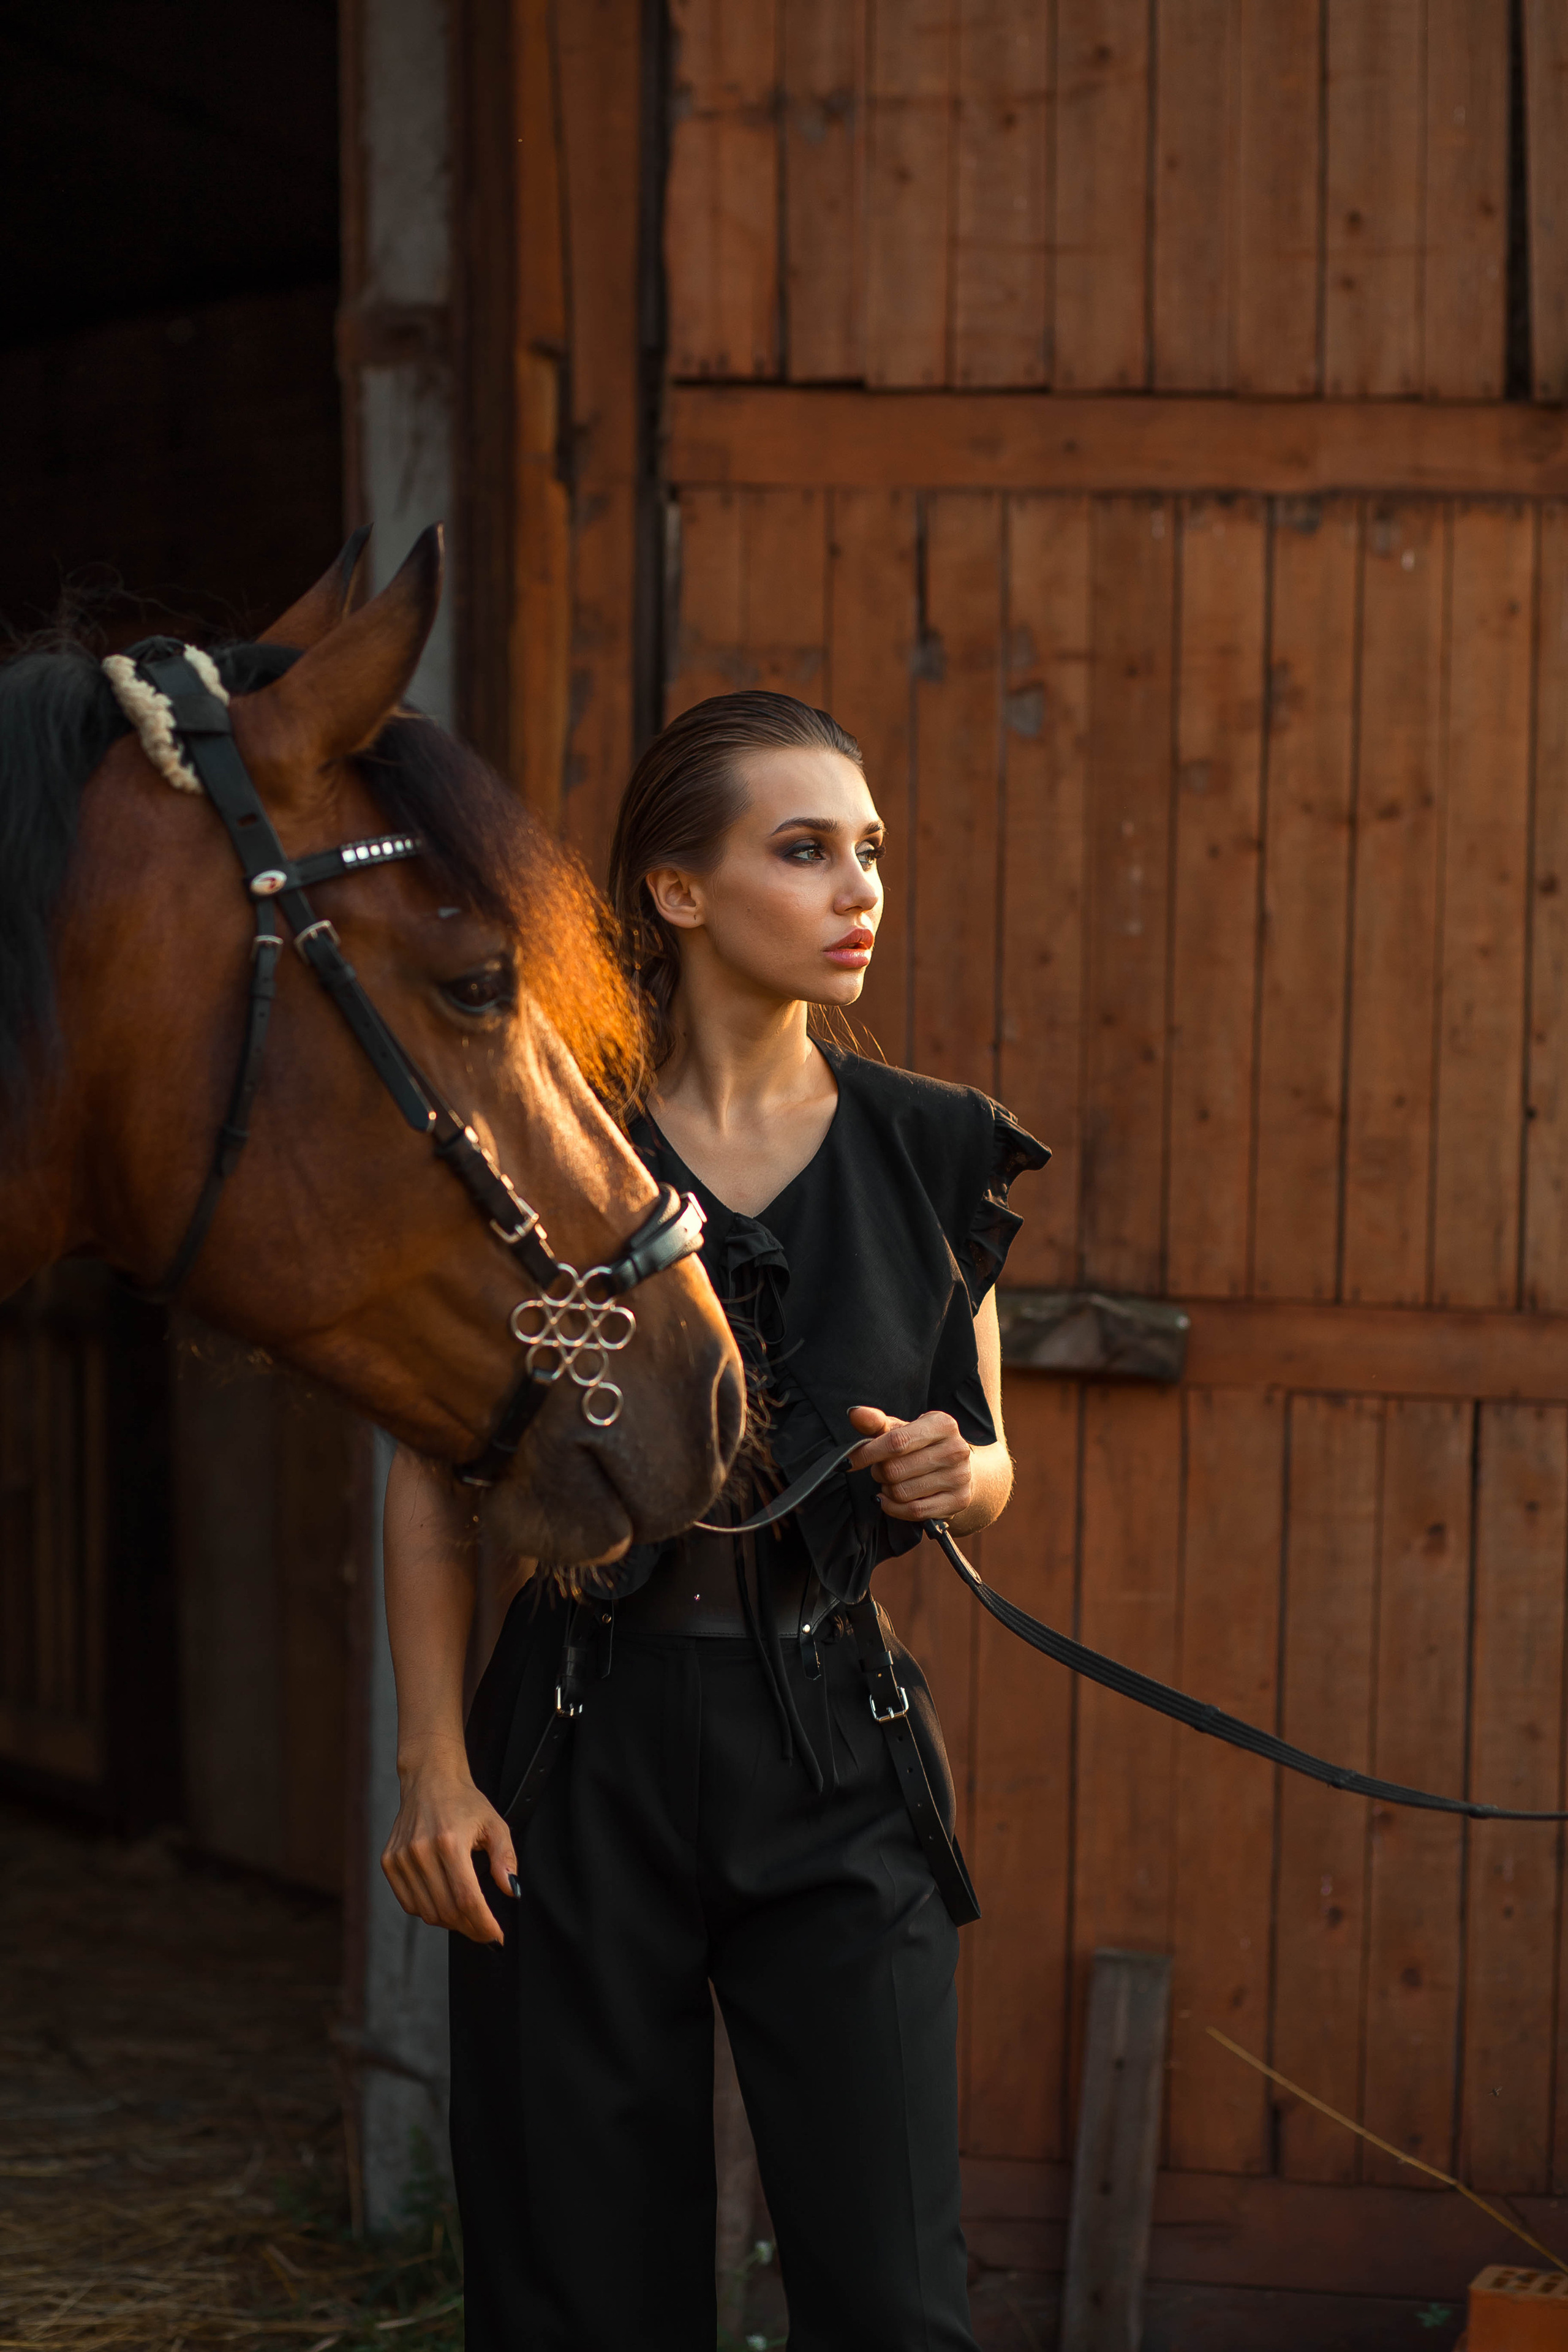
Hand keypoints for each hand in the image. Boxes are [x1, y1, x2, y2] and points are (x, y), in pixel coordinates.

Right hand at [381, 1747, 516, 1946]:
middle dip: (470, 1928)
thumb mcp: (495, 1825)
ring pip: (427, 1912)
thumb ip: (505, 1859)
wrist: (430, 1780)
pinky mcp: (389, 1862)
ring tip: (468, 1916)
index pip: (466, 1899)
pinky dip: (429, 1911)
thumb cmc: (466, 1803)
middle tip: (485, 1931)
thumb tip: (511, 1891)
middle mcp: (420, 1851)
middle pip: (447, 1910)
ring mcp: (401, 1858)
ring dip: (451, 1923)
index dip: (483, 1924)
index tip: (497, 1938)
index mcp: (449, 1841)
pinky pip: (410, 1904)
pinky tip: (445, 1902)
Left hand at [847, 1404, 972, 1523]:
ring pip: (902, 1492)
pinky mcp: (959, 1500)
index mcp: (943, 1424)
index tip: (849, 1461)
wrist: (957, 1468)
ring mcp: (960, 1476)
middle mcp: (956, 1449)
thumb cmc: (922, 1445)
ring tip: (892, 1483)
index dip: (867, 1454)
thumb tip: (855, 1414)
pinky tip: (890, 1500)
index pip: (895, 1442)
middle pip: (895, 1470)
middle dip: (879, 1473)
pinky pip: (915, 1511)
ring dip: (887, 1491)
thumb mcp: (902, 1429)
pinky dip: (894, 1509)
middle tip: (881, 1470)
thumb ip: (876, 1422)